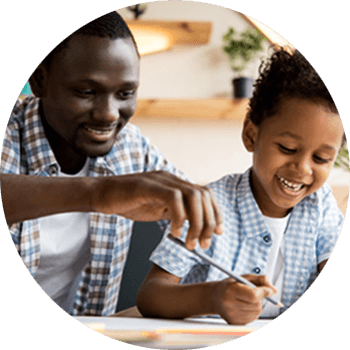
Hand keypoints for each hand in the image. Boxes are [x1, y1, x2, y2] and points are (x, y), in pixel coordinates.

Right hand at [91, 170, 223, 248]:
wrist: (102, 194)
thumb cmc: (128, 202)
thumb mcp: (158, 209)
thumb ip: (176, 212)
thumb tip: (193, 225)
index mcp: (176, 184)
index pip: (205, 194)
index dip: (216, 213)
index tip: (218, 232)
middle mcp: (172, 179)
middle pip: (204, 195)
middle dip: (209, 222)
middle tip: (204, 244)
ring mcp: (161, 181)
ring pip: (193, 196)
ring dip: (197, 222)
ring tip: (190, 242)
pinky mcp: (149, 186)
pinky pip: (173, 198)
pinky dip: (179, 217)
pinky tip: (174, 232)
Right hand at [212, 274, 276, 324]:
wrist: (214, 297)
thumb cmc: (230, 285)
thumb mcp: (243, 277)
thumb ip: (260, 280)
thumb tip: (274, 290)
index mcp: (230, 290)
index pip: (253, 295)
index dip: (264, 292)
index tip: (270, 289)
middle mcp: (229, 305)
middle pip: (257, 305)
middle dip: (260, 298)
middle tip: (253, 292)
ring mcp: (232, 316)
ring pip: (257, 312)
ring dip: (257, 305)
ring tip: (246, 299)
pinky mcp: (234, 323)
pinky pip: (253, 318)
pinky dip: (252, 311)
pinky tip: (244, 306)